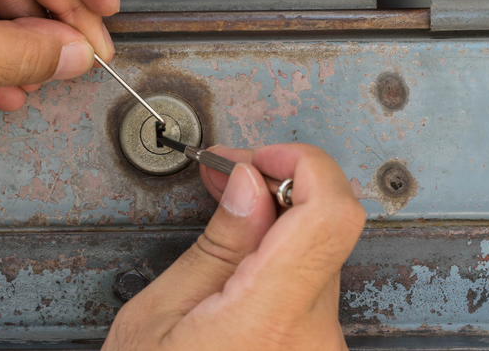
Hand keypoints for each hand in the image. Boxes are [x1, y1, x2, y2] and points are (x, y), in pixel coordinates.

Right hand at [103, 143, 365, 350]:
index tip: (260, 157)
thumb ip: (218, 244)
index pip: (330, 214)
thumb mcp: (157, 318)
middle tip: (227, 176)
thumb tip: (249, 182)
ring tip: (226, 223)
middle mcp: (314, 341)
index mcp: (269, 322)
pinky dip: (282, 262)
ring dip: (278, 226)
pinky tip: (241, 265)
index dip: (303, 165)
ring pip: (319, 258)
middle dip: (277, 190)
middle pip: (325, 230)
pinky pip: (313, 290)